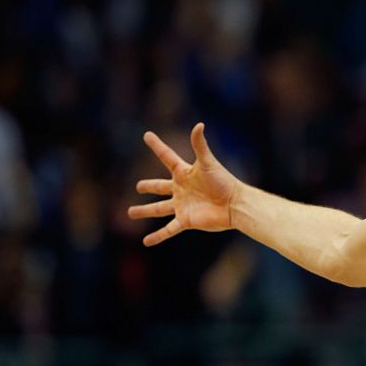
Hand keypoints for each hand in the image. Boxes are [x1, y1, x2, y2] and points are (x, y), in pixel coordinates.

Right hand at [128, 123, 240, 245]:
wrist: (234, 204)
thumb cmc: (223, 182)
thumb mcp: (208, 162)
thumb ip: (200, 145)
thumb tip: (199, 124)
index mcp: (184, 173)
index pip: (166, 157)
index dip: (157, 146)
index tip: (147, 135)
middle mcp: (181, 189)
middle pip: (160, 187)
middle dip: (149, 186)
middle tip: (138, 186)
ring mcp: (182, 205)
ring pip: (159, 208)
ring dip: (145, 211)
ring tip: (130, 212)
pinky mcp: (186, 220)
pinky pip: (168, 229)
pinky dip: (158, 236)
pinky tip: (146, 242)